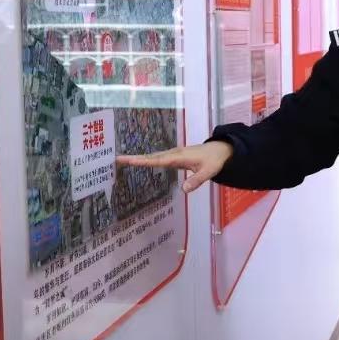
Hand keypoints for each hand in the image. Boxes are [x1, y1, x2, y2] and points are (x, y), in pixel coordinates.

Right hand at [116, 141, 232, 193]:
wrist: (221, 150)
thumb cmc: (214, 161)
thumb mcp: (208, 172)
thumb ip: (197, 180)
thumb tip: (184, 190)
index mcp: (179, 157)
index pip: (157, 160)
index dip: (143, 161)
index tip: (128, 161)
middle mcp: (173, 154)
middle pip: (151, 157)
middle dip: (134, 158)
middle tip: (117, 159)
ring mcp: (174, 154)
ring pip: (153, 156)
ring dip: (138, 158)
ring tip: (122, 160)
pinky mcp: (175, 156)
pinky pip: (158, 158)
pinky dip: (147, 160)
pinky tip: (140, 163)